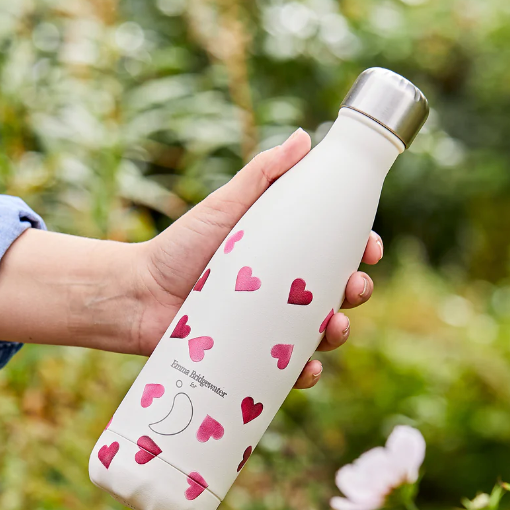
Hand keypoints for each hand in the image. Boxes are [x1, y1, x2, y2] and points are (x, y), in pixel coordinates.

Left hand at [135, 128, 383, 388]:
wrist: (139, 293)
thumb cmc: (181, 246)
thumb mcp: (225, 205)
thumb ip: (262, 174)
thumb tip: (304, 138)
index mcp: (283, 254)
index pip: (333, 252)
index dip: (360, 250)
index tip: (370, 247)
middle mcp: (283, 291)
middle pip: (335, 293)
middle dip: (356, 291)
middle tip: (355, 287)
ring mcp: (270, 325)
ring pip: (319, 333)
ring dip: (338, 332)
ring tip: (335, 327)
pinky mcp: (254, 356)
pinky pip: (288, 368)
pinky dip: (304, 371)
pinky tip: (308, 367)